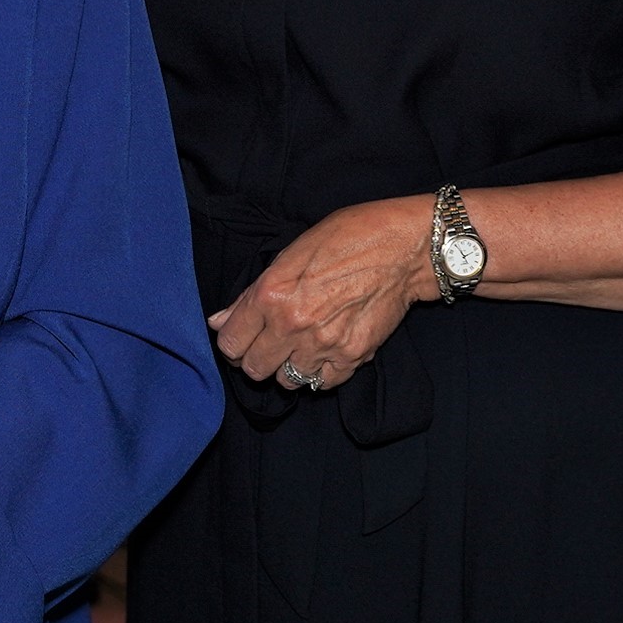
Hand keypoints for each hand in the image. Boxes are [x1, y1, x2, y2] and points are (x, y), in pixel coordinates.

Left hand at [208, 196, 435, 390]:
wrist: (403, 248)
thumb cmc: (347, 238)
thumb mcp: (291, 253)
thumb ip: (252, 293)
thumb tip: (220, 321)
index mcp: (272, 295)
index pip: (230, 343)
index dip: (232, 341)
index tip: (241, 336)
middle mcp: (294, 326)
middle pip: (254, 369)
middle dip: (256, 357)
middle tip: (268, 342)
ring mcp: (324, 346)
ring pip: (286, 381)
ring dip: (287, 366)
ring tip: (298, 344)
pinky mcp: (353, 358)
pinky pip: (321, 384)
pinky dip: (318, 373)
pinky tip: (323, 351)